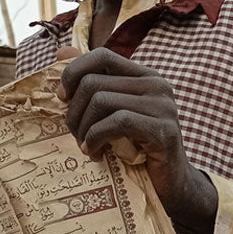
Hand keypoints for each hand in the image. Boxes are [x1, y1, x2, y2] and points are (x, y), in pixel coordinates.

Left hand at [57, 48, 209, 221]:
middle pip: (93, 83)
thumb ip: (92, 82)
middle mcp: (157, 85)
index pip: (102, 56)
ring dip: (83, 129)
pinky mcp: (163, 129)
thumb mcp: (112, 113)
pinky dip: (96, 139)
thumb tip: (62, 50)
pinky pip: (116, 123)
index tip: (62, 98)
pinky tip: (95, 154)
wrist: (170, 183)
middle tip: (75, 135)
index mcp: (145, 76)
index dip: (73, 72)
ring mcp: (163, 106)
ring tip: (87, 146)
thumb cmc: (137, 148)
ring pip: (101, 102)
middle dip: (74, 112)